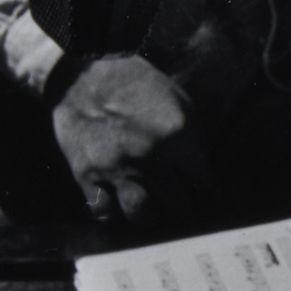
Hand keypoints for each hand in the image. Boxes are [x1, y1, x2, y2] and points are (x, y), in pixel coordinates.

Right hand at [50, 55, 211, 228]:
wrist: (83, 73)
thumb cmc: (137, 85)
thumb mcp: (178, 102)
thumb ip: (193, 138)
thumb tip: (204, 172)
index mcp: (178, 136)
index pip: (205, 184)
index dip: (207, 193)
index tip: (205, 196)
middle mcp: (150, 156)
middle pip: (178, 206)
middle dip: (183, 208)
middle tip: (181, 205)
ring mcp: (117, 167)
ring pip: (142, 216)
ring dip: (151, 217)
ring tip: (153, 210)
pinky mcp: (87, 174)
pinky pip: (104, 211)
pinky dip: (113, 213)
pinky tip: (119, 204)